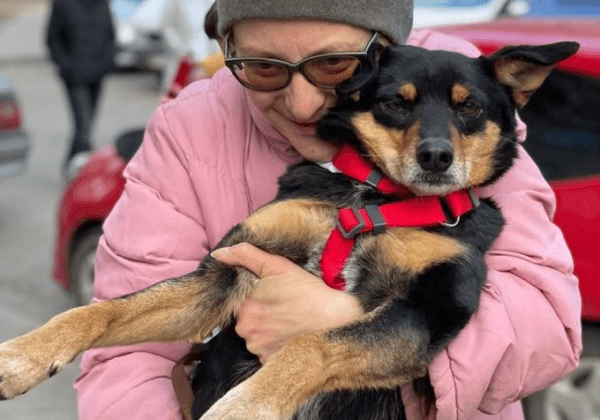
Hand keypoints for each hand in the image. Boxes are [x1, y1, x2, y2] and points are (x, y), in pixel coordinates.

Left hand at [211, 243, 363, 363]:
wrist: (336, 320)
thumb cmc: (308, 292)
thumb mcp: (278, 266)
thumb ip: (245, 255)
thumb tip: (219, 254)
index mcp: (244, 307)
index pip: (240, 300)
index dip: (255, 295)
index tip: (272, 293)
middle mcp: (246, 331)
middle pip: (246, 319)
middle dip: (259, 312)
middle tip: (282, 305)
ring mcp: (258, 348)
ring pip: (255, 335)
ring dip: (266, 328)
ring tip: (288, 319)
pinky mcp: (270, 362)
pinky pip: (265, 350)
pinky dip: (274, 343)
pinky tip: (289, 333)